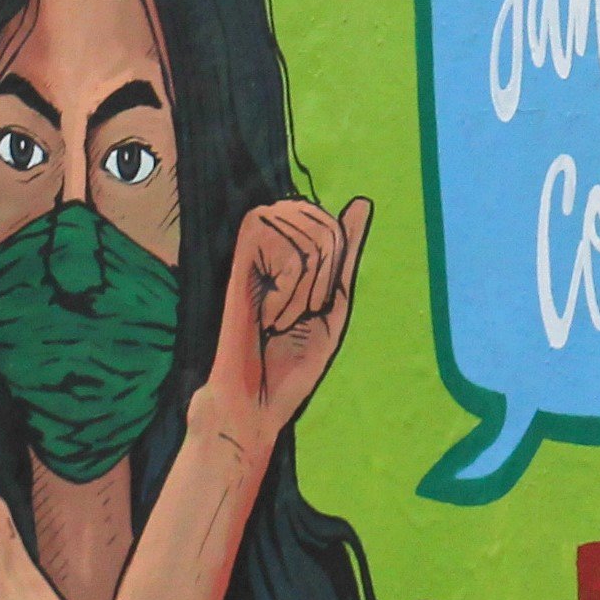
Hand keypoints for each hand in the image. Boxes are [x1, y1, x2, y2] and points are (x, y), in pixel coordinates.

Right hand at [198, 196, 372, 453]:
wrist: (256, 398)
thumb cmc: (291, 358)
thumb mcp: (333, 302)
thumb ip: (344, 253)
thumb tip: (361, 201)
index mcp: (290, 241)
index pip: (335, 227)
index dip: (333, 272)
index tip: (308, 306)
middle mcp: (269, 231)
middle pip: (328, 230)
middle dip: (323, 281)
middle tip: (293, 314)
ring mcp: (252, 240)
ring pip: (314, 242)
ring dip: (305, 293)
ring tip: (278, 316)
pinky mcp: (238, 254)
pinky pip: (292, 257)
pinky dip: (289, 296)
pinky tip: (264, 315)